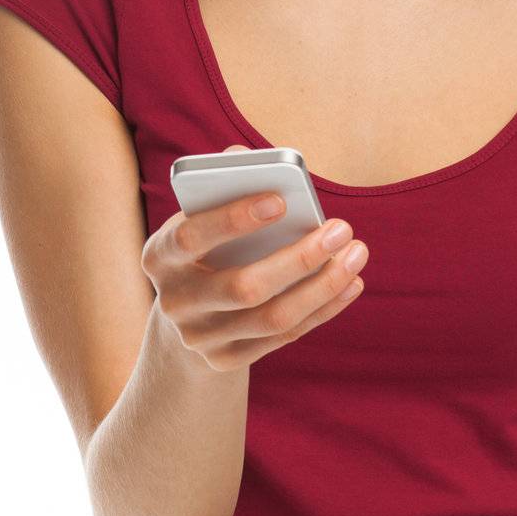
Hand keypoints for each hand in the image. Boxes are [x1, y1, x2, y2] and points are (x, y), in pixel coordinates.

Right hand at [141, 146, 367, 371]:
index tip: (281, 199)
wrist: (187, 316)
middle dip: (299, 258)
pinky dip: (323, 309)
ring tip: (356, 254)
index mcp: (160, 255)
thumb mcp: (202, 216)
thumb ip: (222, 183)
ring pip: (271, 318)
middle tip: (342, 228)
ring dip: (322, 286)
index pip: (190, 238)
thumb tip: (246, 155)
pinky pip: (283, 337)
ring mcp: (199, 337)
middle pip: (242, 287)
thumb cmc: (206, 246)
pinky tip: (351, 283)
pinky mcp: (226, 360)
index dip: (233, 219)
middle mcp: (175, 302)